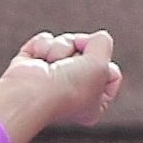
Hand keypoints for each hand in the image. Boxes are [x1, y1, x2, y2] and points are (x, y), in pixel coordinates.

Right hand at [0, 30, 124, 142]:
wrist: (32, 93)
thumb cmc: (69, 87)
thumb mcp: (102, 63)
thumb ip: (103, 42)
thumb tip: (86, 38)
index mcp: (92, 105)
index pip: (112, 75)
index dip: (108, 68)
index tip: (96, 77)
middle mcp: (71, 92)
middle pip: (89, 53)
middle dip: (82, 53)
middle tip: (72, 68)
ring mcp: (49, 78)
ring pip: (67, 43)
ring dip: (62, 48)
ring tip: (52, 64)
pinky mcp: (30, 65)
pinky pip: (45, 41)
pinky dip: (42, 46)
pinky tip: (38, 59)